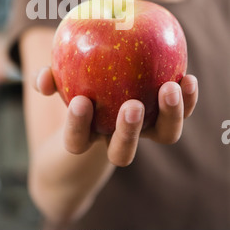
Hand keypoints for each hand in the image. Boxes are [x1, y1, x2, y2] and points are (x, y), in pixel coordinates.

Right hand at [33, 67, 197, 166]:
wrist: (104, 107)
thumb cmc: (78, 93)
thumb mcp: (59, 85)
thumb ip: (48, 81)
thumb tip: (42, 76)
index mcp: (88, 137)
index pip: (77, 142)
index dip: (78, 126)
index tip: (80, 101)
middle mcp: (117, 140)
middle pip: (123, 153)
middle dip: (128, 132)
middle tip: (131, 105)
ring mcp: (145, 131)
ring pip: (161, 136)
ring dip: (169, 115)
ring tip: (170, 87)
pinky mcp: (165, 117)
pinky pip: (180, 113)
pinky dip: (187, 100)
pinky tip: (187, 78)